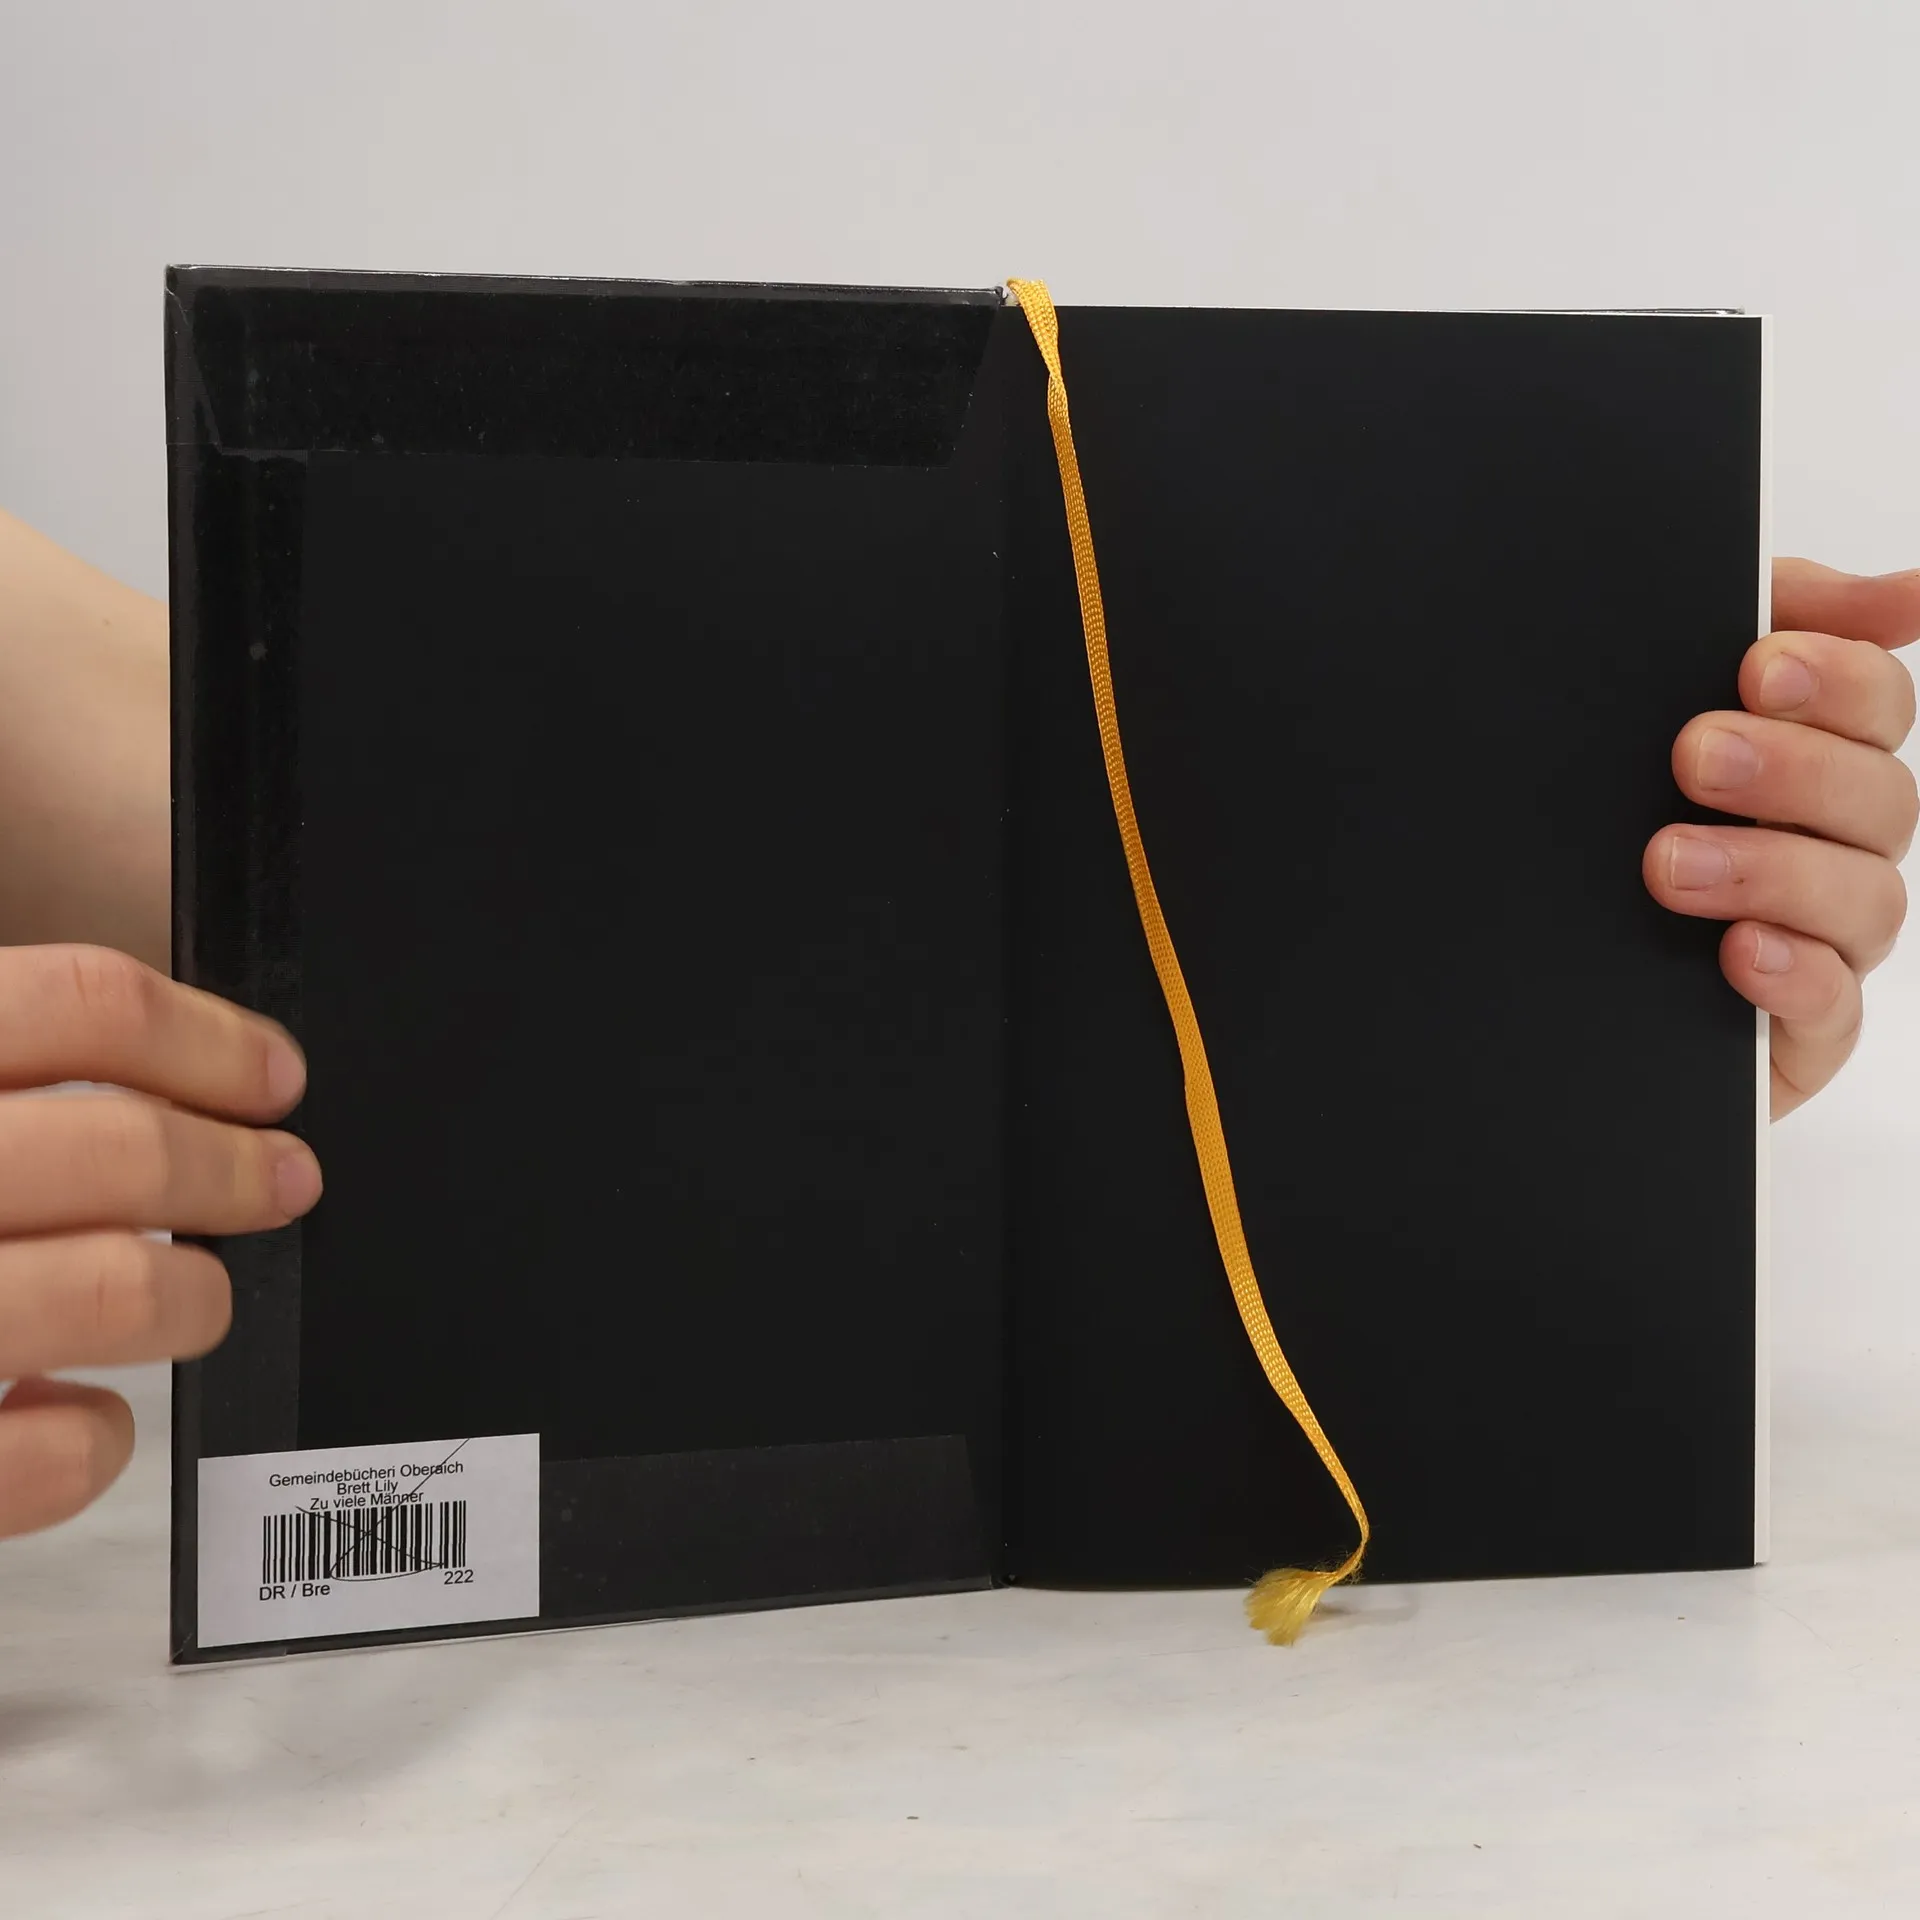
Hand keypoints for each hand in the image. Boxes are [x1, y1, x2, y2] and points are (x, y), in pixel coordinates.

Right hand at [0, 946, 320, 1537]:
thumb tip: (155, 1069)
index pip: (78, 1004)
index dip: (207, 1039)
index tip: (271, 1076)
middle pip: (117, 1146)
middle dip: (233, 1169)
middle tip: (279, 1182)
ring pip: (112, 1290)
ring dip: (189, 1297)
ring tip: (193, 1298)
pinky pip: (40, 1455)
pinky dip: (91, 1439)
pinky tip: (76, 1415)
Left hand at [1644, 559, 1919, 1116]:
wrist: (1524, 968)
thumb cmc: (1611, 818)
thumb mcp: (1658, 701)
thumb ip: (1768, 620)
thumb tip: (1905, 593)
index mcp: (1814, 760)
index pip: (1876, 705)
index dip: (1839, 678)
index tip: (1759, 666)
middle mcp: (1835, 846)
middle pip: (1877, 795)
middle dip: (1791, 769)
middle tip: (1693, 755)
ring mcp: (1825, 939)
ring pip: (1865, 898)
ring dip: (1770, 869)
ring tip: (1670, 863)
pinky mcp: (1799, 1028)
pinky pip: (1832, 1007)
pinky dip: (1793, 975)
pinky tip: (1737, 951)